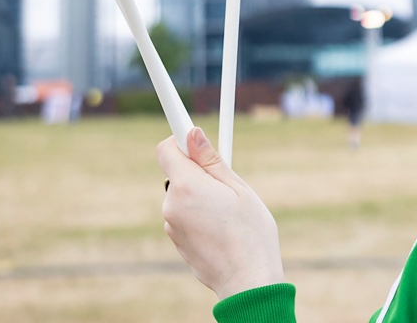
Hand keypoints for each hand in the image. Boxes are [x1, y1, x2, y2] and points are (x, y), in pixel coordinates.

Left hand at [157, 127, 284, 299]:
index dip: (180, 139)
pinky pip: (184, 216)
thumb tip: (191, 133)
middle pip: (177, 172)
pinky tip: (221, 228)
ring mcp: (171, 226)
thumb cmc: (251, 234)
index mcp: (186, 187)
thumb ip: (212, 160)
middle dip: (197, 171)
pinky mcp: (176, 242)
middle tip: (226, 183)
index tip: (193, 136)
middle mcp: (171, 205)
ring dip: (199, 195)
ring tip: (227, 212)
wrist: (247, 282)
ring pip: (182, 195)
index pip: (166, 148)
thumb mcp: (239, 189)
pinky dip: (198, 215)